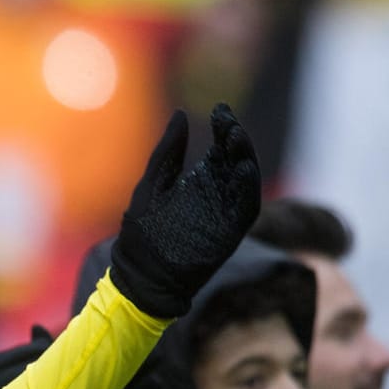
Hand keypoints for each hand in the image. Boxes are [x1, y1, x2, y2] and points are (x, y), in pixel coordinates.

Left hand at [110, 104, 261, 319]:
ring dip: (245, 157)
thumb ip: (168, 154)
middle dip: (235, 138)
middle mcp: (217, 194)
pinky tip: (243, 169)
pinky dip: (248, 188)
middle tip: (228, 123)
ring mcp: (225, 213)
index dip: (223, 127)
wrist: (140, 278)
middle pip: (235, 159)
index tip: (220, 110)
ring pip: (244, 180)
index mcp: (199, 181)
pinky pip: (245, 208)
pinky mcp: (230, 232)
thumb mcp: (151, 186)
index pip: (219, 148)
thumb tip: (180, 114)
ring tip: (237, 138)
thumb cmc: (141, 234)